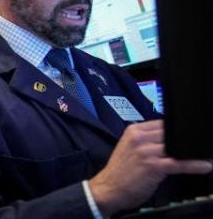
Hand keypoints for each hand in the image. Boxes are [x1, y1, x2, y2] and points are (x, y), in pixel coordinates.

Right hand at [89, 120, 211, 215]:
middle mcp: (139, 138)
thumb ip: (147, 140)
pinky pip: (179, 163)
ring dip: (193, 152)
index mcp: (133, 131)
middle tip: (200, 144)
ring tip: (206, 154)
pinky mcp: (153, 166)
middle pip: (171, 133)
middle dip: (186, 140)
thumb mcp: (129, 148)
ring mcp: (146, 151)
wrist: (108, 188)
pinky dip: (194, 165)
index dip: (177, 129)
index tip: (189, 133)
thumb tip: (169, 140)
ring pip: (177, 147)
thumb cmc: (120, 171)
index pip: (163, 123)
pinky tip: (204, 166)